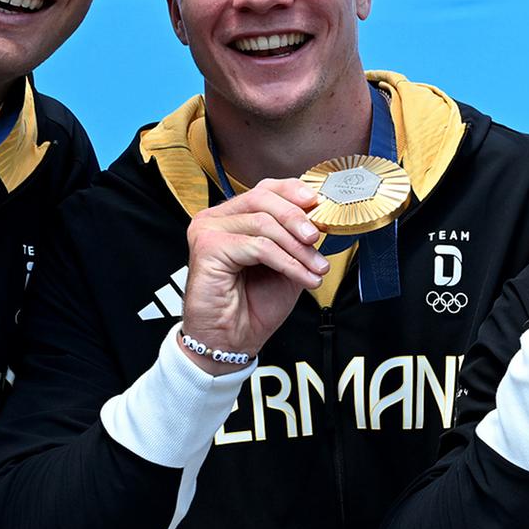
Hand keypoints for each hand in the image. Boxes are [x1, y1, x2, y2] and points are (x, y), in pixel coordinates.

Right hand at [180, 179, 327, 372]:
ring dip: (297, 248)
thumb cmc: (253, 304)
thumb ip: (297, 238)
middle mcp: (216, 218)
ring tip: (315, 268)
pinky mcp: (208, 247)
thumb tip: (320, 217)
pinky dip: (286, 262)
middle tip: (317, 239)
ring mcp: (208, 230)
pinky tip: (301, 277)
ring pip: (263, 223)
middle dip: (297, 218)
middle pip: (262, 198)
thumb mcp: (287, 263)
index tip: (319, 204)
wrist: (231, 340)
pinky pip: (258, 246)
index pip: (265, 188)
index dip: (293, 191)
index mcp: (233, 216)